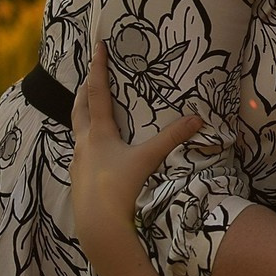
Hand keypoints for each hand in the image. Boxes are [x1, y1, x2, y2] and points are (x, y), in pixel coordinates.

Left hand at [70, 42, 202, 262]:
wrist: (99, 229)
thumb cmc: (120, 191)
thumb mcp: (149, 160)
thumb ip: (173, 138)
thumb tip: (198, 118)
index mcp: (98, 134)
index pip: (97, 92)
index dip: (98, 68)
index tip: (98, 46)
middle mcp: (83, 145)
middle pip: (79, 109)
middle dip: (84, 91)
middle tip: (89, 77)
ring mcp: (78, 165)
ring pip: (76, 132)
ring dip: (81, 117)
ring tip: (89, 111)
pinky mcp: (79, 182)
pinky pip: (80, 154)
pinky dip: (85, 143)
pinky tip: (94, 152)